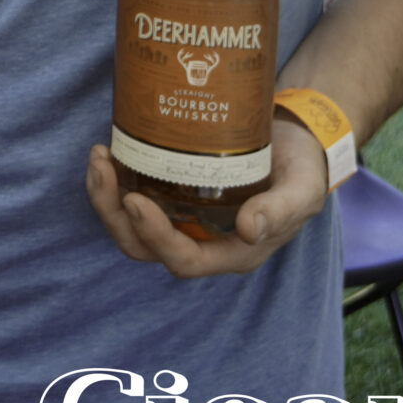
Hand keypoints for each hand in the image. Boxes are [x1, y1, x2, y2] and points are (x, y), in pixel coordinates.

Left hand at [85, 118, 327, 278]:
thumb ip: (281, 210)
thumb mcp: (303, 190)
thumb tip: (249, 229)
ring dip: (106, 196)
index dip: (154, 237)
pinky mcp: (173, 194)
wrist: (297, 142)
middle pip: (143, 247)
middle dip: (114, 213)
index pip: (183, 260)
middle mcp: (202, 241)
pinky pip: (133, 198)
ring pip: (130, 225)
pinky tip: (110, 150)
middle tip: (103, 166)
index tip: (135, 198)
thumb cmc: (302, 170)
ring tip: (100, 155)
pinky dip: (115, 179)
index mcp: (232, 252)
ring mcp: (183, 219)